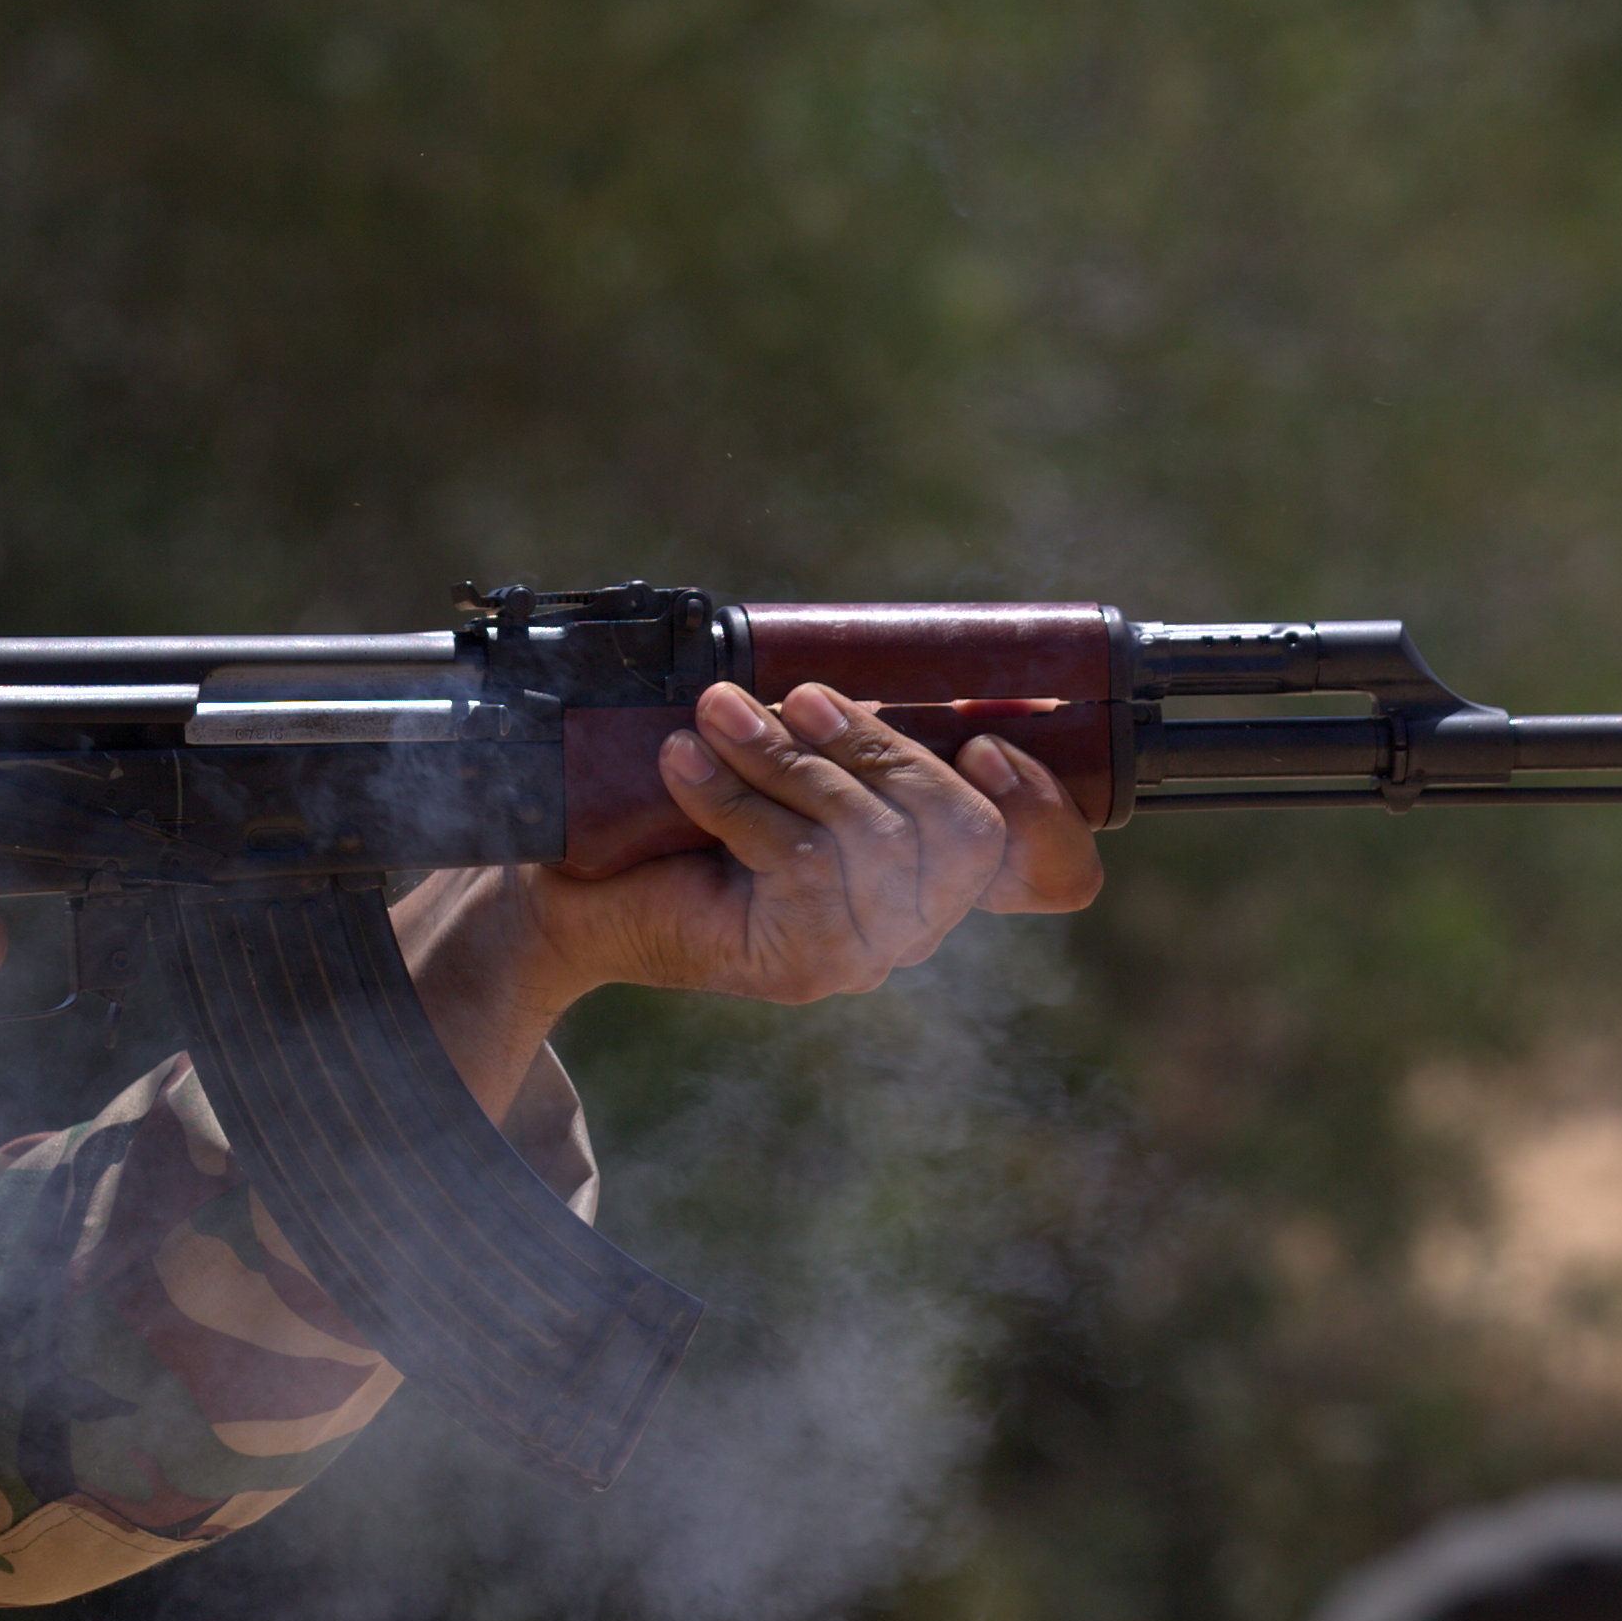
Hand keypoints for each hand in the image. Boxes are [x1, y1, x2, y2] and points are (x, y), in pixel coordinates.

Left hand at [391, 681, 1102, 1110]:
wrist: (572, 901)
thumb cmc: (676, 822)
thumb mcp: (775, 763)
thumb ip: (836, 728)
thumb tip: (871, 657)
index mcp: (930, 876)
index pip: (1049, 872)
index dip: (1047, 809)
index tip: (988, 738)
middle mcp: (909, 926)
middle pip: (961, 831)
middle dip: (885, 748)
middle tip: (807, 697)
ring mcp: (858, 952)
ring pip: (872, 837)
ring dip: (793, 760)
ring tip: (719, 712)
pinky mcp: (799, 963)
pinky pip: (796, 857)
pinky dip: (737, 793)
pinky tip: (684, 763)